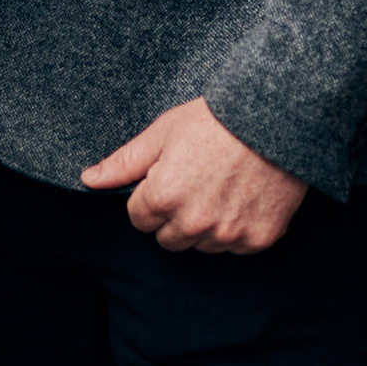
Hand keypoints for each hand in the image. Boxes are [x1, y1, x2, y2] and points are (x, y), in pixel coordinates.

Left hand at [81, 97, 306, 255]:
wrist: (278, 118)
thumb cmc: (216, 120)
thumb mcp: (163, 132)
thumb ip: (124, 163)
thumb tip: (88, 180)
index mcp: (162, 198)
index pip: (139, 219)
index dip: (151, 196)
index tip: (171, 176)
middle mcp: (193, 223)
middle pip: (168, 239)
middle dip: (175, 216)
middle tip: (197, 183)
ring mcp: (227, 234)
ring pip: (202, 245)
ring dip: (206, 226)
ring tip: (223, 188)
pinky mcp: (258, 239)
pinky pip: (236, 246)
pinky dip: (238, 229)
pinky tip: (245, 197)